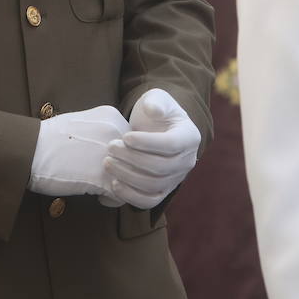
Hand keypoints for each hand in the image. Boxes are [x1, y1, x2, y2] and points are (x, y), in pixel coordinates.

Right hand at [28, 105, 129, 197]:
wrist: (29, 149)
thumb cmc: (49, 139)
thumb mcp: (82, 122)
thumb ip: (104, 132)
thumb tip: (117, 152)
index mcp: (112, 117)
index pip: (136, 143)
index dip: (127, 157)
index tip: (110, 164)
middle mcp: (117, 134)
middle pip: (139, 160)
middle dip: (128, 174)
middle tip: (110, 180)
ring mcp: (112, 156)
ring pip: (134, 180)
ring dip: (122, 188)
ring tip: (104, 190)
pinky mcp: (102, 178)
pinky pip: (120, 195)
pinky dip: (112, 199)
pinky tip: (98, 197)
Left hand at [104, 88, 199, 208]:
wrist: (153, 129)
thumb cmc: (154, 112)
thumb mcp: (156, 98)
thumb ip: (155, 101)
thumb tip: (153, 110)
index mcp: (190, 137)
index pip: (171, 145)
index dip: (147, 143)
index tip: (125, 136)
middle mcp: (187, 161)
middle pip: (161, 167)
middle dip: (132, 159)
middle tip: (111, 148)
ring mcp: (176, 178)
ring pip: (154, 185)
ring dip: (128, 176)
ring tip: (108, 162)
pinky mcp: (163, 191)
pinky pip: (150, 201)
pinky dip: (131, 196)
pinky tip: (114, 184)